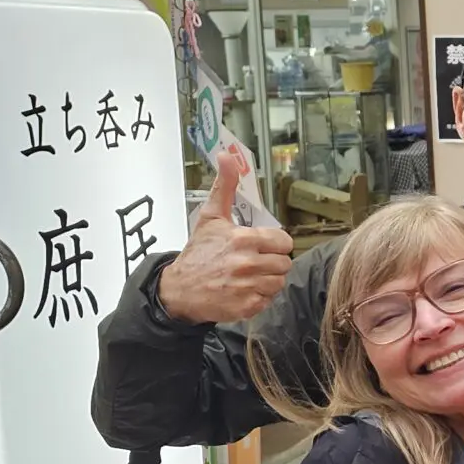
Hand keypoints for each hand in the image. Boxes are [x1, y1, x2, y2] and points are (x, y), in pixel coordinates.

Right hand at [156, 148, 292, 324]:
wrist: (179, 290)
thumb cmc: (197, 253)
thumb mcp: (210, 216)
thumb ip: (224, 186)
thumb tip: (226, 156)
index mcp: (243, 240)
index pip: (284, 242)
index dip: (275, 244)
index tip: (262, 246)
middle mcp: (247, 264)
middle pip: (284, 263)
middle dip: (271, 262)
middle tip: (253, 261)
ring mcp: (247, 287)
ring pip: (278, 283)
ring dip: (267, 280)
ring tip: (248, 276)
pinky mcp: (246, 307)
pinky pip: (268, 300)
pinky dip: (258, 297)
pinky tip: (243, 290)